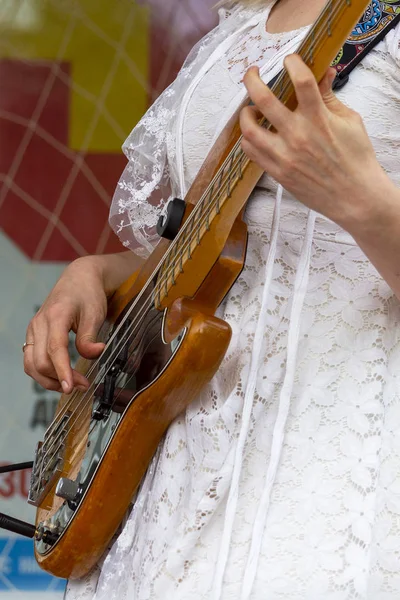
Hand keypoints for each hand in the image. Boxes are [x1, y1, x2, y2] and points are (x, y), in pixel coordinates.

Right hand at [23, 257, 106, 393]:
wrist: (79, 279)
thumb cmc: (88, 294)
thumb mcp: (95, 314)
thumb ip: (90, 337)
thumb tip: (94, 354)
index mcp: (56, 315)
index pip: (55, 349)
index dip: (62, 370)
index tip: (70, 386)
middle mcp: (39, 323)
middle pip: (40, 361)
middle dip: (60, 378)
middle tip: (83, 385)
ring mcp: (34, 329)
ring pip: (31, 364)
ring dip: (49, 380)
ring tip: (71, 385)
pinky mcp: (34, 334)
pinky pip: (31, 360)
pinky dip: (42, 373)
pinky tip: (59, 377)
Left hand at [240, 55, 390, 230]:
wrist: (355, 197)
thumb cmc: (356, 159)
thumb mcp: (349, 121)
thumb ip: (330, 97)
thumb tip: (324, 72)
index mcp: (318, 119)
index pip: (301, 80)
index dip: (292, 63)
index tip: (290, 60)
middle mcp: (298, 135)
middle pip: (263, 99)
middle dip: (252, 80)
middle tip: (252, 74)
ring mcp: (284, 156)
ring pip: (250, 130)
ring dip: (246, 114)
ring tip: (250, 110)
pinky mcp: (278, 173)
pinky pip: (252, 153)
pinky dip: (249, 139)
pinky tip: (254, 134)